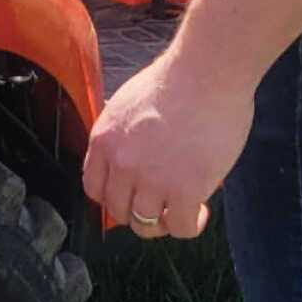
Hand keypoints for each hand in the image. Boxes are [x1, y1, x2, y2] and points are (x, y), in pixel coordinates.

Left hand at [83, 46, 255, 240]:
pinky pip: (181, 228)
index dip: (114, 197)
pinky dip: (192, 225)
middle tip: (161, 203)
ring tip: (183, 208)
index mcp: (103, 140)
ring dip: (164, 222)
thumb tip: (129, 157)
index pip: (94, 188)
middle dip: (139, 212)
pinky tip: (202, 210)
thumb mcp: (127, 104)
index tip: (132, 196)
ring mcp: (150, 179)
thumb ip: (122, 136)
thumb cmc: (177, 80)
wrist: (207, 73)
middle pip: (118, 211)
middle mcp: (121, 163)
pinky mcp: (184, 190)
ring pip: (146, 226)